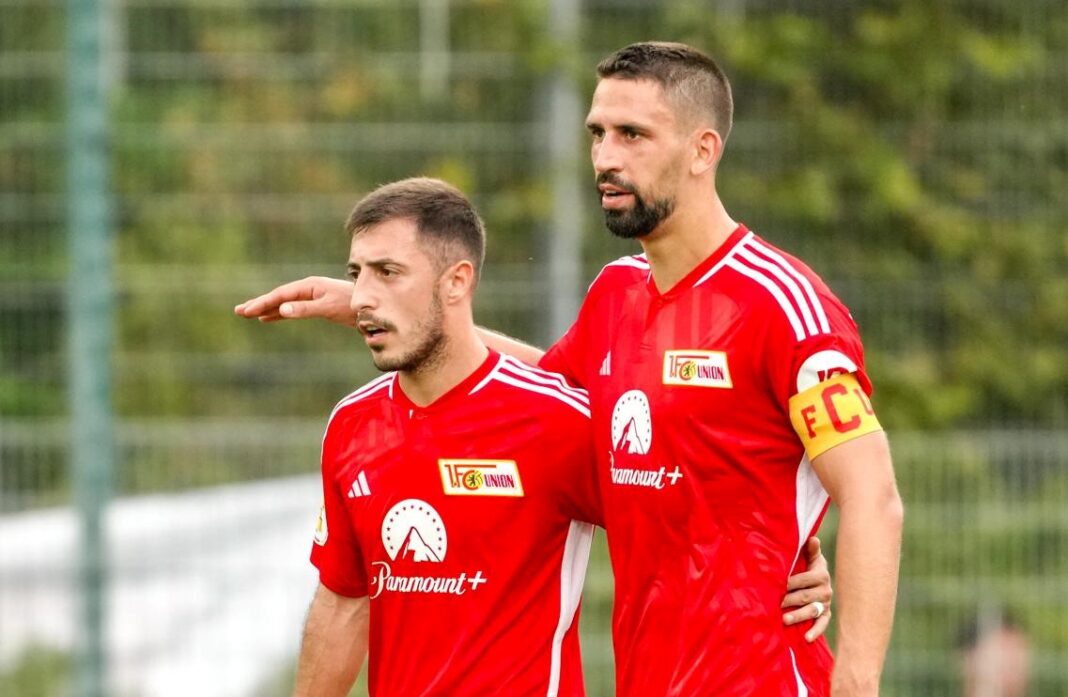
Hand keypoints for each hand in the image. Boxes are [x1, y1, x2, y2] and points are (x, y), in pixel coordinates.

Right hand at [234, 276, 354, 326]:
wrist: (369, 308)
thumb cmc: (350, 305)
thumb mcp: (327, 307)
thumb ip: (305, 308)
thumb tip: (282, 309)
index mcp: (309, 286)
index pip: (281, 295)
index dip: (263, 303)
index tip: (248, 311)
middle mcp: (307, 289)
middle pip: (278, 297)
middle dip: (258, 304)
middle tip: (238, 311)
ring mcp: (310, 296)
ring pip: (283, 303)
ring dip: (266, 309)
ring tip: (247, 313)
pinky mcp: (314, 305)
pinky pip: (291, 309)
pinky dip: (278, 313)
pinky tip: (268, 318)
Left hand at [781, 536, 831, 641]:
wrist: (821, 579)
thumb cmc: (810, 565)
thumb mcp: (811, 556)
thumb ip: (810, 549)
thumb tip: (812, 538)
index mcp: (821, 574)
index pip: (804, 579)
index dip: (790, 582)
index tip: (778, 585)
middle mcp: (825, 590)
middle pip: (805, 596)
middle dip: (790, 600)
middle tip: (776, 604)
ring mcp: (825, 604)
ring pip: (812, 611)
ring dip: (798, 616)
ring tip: (784, 619)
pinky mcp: (826, 614)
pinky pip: (822, 624)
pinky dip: (815, 631)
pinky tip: (807, 638)